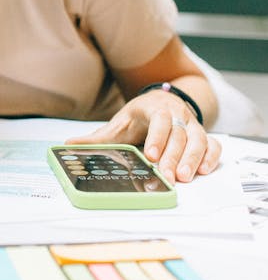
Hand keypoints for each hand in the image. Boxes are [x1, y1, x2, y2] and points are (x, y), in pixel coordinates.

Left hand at [65, 92, 221, 182]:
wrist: (162, 102)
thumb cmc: (138, 117)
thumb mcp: (119, 123)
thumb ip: (98, 138)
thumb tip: (68, 145)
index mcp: (154, 108)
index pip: (159, 119)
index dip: (157, 136)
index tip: (151, 155)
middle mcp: (176, 114)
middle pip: (178, 134)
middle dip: (173, 156)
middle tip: (168, 177)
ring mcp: (191, 123)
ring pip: (198, 139)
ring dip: (193, 158)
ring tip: (184, 177)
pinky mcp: (203, 134)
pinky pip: (212, 144)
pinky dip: (211, 156)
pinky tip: (204, 170)